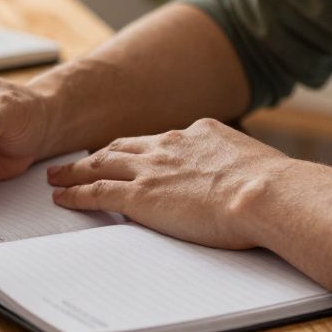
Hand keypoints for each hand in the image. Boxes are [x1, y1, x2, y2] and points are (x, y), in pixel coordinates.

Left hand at [46, 118, 289, 248]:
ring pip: (101, 164)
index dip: (140, 149)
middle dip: (99, 154)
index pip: (161, 141)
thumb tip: (250, 184)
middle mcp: (170, 145)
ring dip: (75, 171)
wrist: (266, 193)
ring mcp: (151, 169)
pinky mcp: (139, 196)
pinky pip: (96, 192)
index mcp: (200, 134)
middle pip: (122, 146)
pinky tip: (62, 197)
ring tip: (57, 176)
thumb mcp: (256, 166)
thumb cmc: (274, 189)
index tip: (128, 153)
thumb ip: (240, 171)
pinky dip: (75, 194)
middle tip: (80, 160)